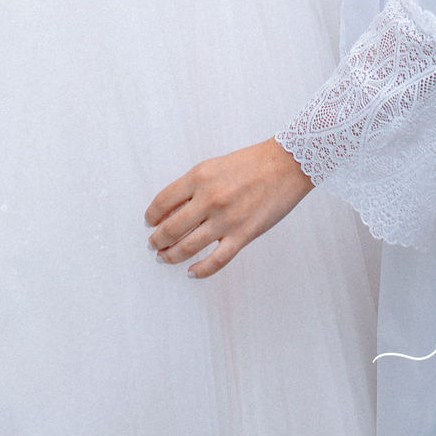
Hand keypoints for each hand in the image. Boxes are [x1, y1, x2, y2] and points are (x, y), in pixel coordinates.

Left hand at [144, 137, 313, 278]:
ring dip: (171, 256)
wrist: (286, 165)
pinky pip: (215, 261)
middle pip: (171, 228)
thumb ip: (192, 186)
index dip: (151, 216)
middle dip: (157, 240)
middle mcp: (209, 199)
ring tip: (164, 258)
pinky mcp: (243, 235)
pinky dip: (200, 270)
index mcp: (199, 177)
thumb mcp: (214, 166)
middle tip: (153, 245)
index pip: (163, 202)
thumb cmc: (250, 162)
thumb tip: (170, 210)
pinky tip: (191, 272)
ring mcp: (226, 219)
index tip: (149, 222)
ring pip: (188, 247)